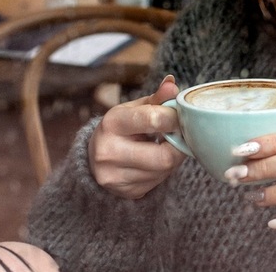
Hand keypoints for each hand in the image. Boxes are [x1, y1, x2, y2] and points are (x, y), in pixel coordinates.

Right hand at [88, 75, 186, 198]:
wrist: (94, 158)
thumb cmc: (122, 127)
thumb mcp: (134, 108)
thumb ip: (157, 98)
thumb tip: (172, 83)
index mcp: (112, 123)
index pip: (154, 120)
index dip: (175, 118)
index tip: (181, 117)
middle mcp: (109, 152)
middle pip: (164, 156)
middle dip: (178, 145)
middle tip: (180, 136)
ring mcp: (115, 176)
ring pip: (164, 171)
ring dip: (173, 158)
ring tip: (165, 146)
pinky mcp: (126, 192)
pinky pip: (158, 182)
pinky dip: (164, 171)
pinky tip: (155, 161)